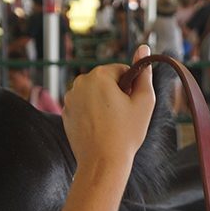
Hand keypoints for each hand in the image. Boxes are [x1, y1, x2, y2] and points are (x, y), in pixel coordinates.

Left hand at [62, 45, 155, 169]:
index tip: (132, 105)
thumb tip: (144, 48)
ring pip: (94, 93)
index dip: (131, 87)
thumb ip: (144, 73)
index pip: (121, 70)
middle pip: (106, 80)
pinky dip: (92, 112)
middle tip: (123, 116)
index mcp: (99, 75)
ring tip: (111, 123)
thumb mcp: (144, 101)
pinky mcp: (65, 112)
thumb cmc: (126, 134)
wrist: (102, 162)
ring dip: (104, 102)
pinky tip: (99, 128)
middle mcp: (80, 82)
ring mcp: (70, 98)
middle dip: (116, 93)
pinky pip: (83, 105)